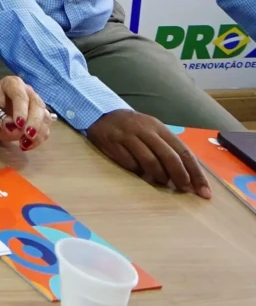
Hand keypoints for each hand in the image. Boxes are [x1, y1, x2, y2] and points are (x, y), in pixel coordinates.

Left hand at [0, 77, 50, 151]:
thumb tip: (12, 127)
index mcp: (12, 84)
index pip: (20, 95)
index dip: (21, 109)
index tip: (18, 124)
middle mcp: (28, 92)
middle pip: (37, 105)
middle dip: (34, 122)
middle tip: (27, 135)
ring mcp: (35, 106)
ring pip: (45, 118)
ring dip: (38, 132)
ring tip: (24, 144)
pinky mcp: (39, 120)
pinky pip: (44, 129)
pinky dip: (39, 139)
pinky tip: (26, 145)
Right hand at [86, 109, 212, 196]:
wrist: (102, 114)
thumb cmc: (134, 128)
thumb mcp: (153, 132)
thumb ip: (168, 150)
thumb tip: (186, 177)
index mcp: (159, 128)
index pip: (184, 152)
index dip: (196, 174)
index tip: (204, 192)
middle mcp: (145, 130)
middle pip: (169, 157)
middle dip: (180, 177)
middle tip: (185, 191)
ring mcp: (128, 136)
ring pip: (150, 161)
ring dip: (159, 176)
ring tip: (160, 182)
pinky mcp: (112, 143)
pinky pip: (129, 163)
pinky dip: (137, 171)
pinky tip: (138, 172)